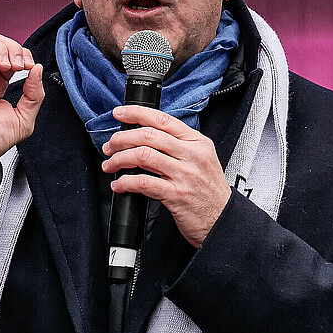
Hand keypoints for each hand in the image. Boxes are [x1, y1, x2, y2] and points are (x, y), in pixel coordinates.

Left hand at [102, 105, 230, 246]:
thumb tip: (144, 135)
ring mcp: (185, 175)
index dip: (136, 113)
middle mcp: (192, 155)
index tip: (119, 114)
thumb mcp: (201, 159)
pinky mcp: (176, 195)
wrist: (223, 219)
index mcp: (197, 142)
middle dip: (121, 139)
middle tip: (110, 147)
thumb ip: (178, 145)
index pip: (163, 119)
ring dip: (119, 160)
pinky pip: (143, 182)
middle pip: (148, 136)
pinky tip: (119, 185)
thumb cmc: (208, 190)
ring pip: (142, 156)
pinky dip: (125, 182)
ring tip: (110, 165)